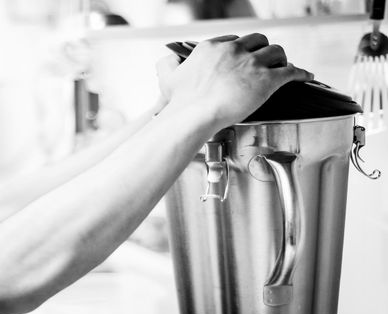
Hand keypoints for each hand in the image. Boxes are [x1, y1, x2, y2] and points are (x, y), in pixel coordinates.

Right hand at [156, 34, 313, 128]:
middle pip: (258, 40)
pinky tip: (304, 77)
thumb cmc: (180, 102)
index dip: (242, 49)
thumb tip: (168, 60)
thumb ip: (168, 66)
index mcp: (212, 47)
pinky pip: (291, 72)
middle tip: (266, 61)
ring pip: (276, 52)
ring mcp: (251, 64)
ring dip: (281, 59)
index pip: (234, 39)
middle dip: (264, 50)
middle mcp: (233, 50)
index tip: (244, 56)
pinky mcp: (266, 81)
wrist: (193, 115)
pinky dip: (300, 73)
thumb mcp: (168, 77)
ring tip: (283, 67)